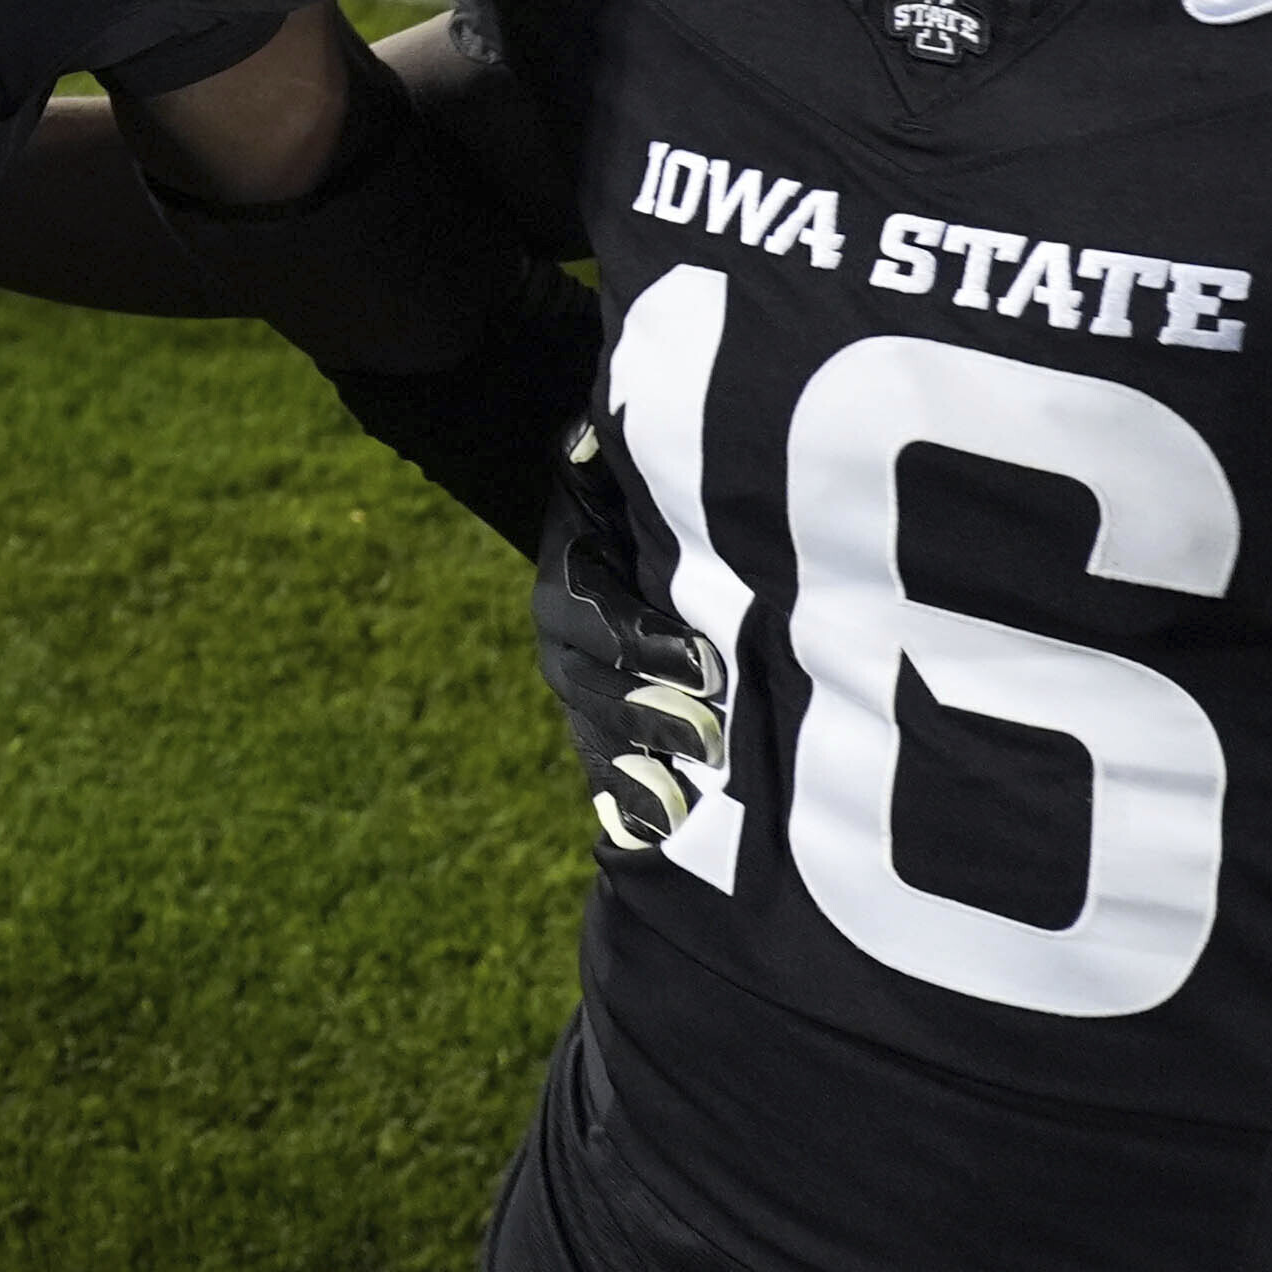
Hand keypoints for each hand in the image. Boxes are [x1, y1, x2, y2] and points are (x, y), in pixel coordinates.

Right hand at [535, 424, 730, 855]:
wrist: (637, 515)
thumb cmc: (644, 481)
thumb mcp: (618, 458)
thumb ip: (605, 453)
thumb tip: (594, 439)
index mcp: (569, 566)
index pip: (591, 611)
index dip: (641, 641)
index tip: (707, 662)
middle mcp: (564, 631)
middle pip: (588, 682)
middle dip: (645, 712)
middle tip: (707, 736)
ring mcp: (580, 680)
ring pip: (593, 730)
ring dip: (636, 763)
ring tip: (683, 800)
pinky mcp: (606, 721)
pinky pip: (602, 766)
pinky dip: (626, 799)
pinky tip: (657, 832)